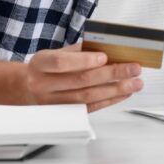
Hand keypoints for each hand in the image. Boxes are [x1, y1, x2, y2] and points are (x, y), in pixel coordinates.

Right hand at [22, 43, 142, 111]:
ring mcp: (52, 103)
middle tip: (133, 68)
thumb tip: (112, 48)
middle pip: (80, 80)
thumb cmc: (50, 66)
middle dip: (112, 74)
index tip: (105, 57)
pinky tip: (124, 93)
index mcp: (40, 64)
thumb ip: (82, 50)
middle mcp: (43, 84)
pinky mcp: (64, 115)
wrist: (29, 87)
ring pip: (87, 97)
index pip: (61, 63)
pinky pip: (89, 108)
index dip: (84, 60)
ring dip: (116, 90)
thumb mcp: (59, 52)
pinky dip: (109, 100)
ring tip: (135, 83)